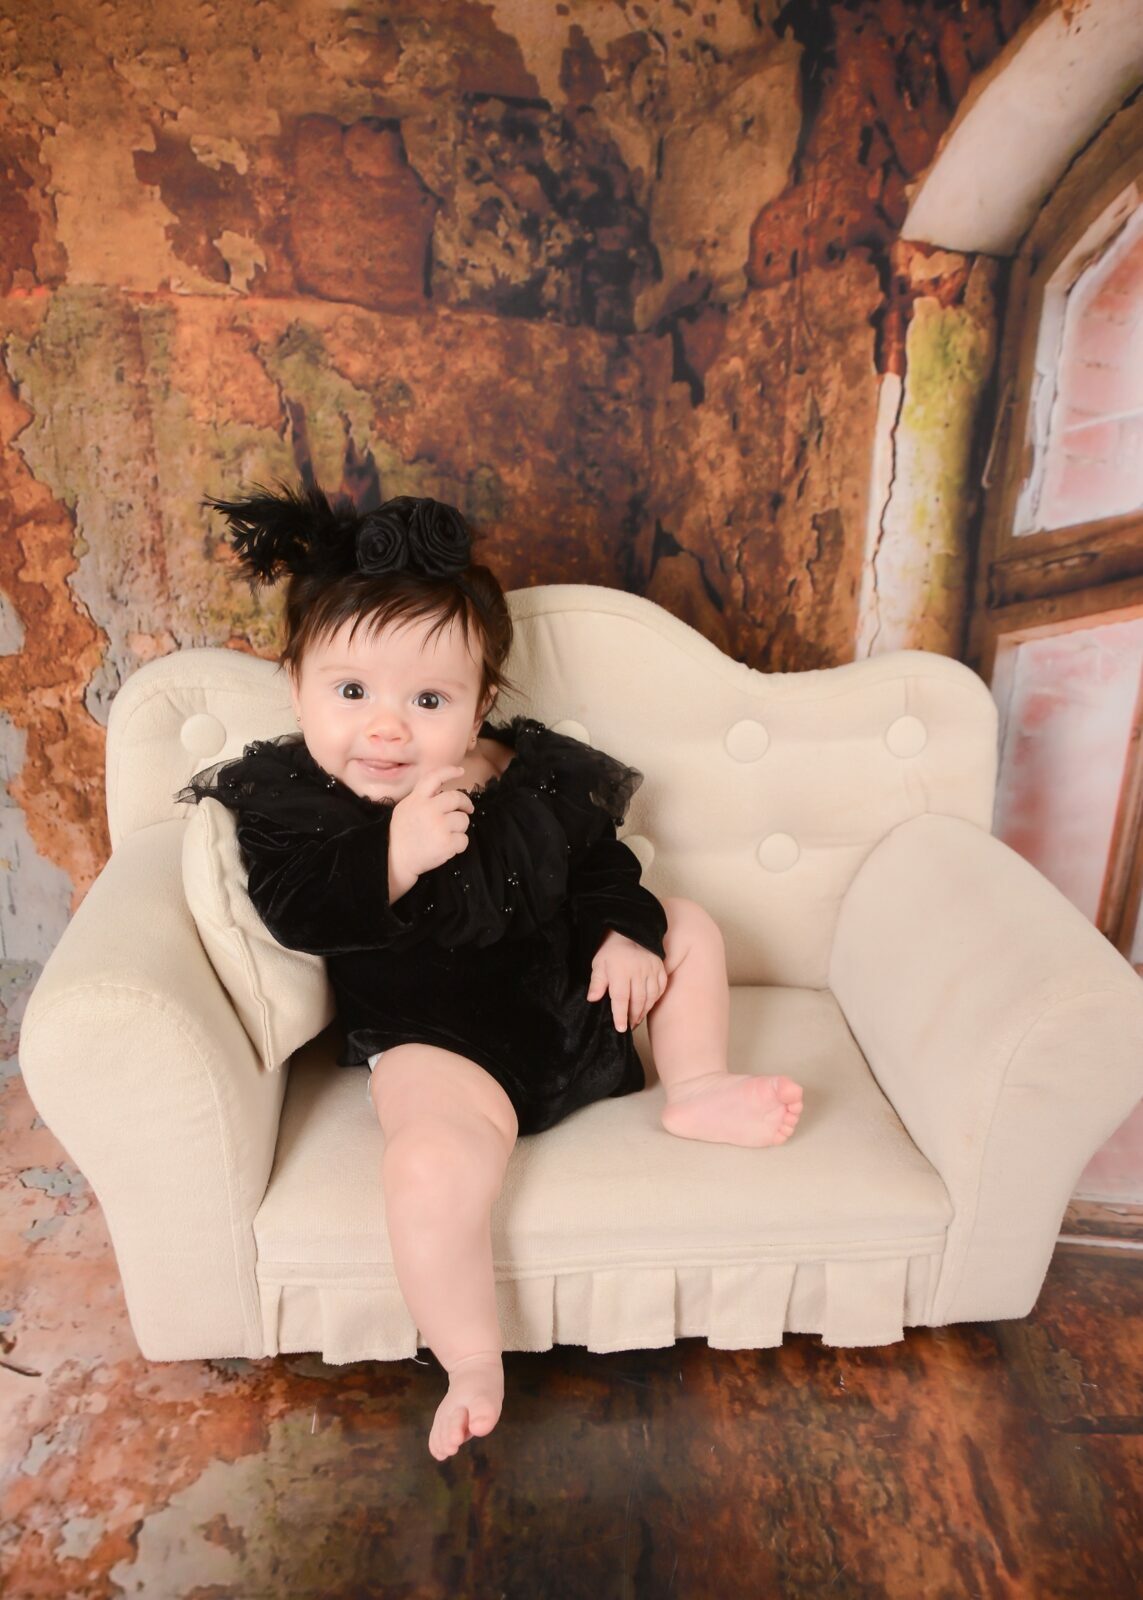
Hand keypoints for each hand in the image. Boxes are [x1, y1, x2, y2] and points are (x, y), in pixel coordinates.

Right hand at [389, 766, 473, 890]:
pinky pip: (464, 840)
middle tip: (467, 810)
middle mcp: (429, 809)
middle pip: (457, 798)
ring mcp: (439, 826)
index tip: (461, 771)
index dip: (450, 771)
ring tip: (446, 835)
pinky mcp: (447, 843)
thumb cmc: (400, 836)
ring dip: (459, 828)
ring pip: (463, 820)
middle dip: (466, 804)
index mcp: (417, 799)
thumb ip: (421, 799)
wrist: (395, 861)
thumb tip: (440, 793)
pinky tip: (447, 848)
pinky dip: (459, 845)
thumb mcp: (405, 809)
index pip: (434, 777)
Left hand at [587, 930, 667, 1032]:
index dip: (621, 1015)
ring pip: (651, 997)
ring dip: (644, 1011)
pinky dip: (655, 1000)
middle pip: (638, 1000)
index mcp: (620, 971)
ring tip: (636, 1019)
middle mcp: (638, 971)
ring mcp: (652, 969)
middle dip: (633, 1016)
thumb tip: (592, 999)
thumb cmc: (611, 952)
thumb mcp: (598, 964)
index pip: (621, 998)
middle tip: (628, 1026)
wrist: (628, 933)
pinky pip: (660, 988)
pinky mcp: (660, 968)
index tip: (620, 1028)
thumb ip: (596, 982)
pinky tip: (647, 1006)